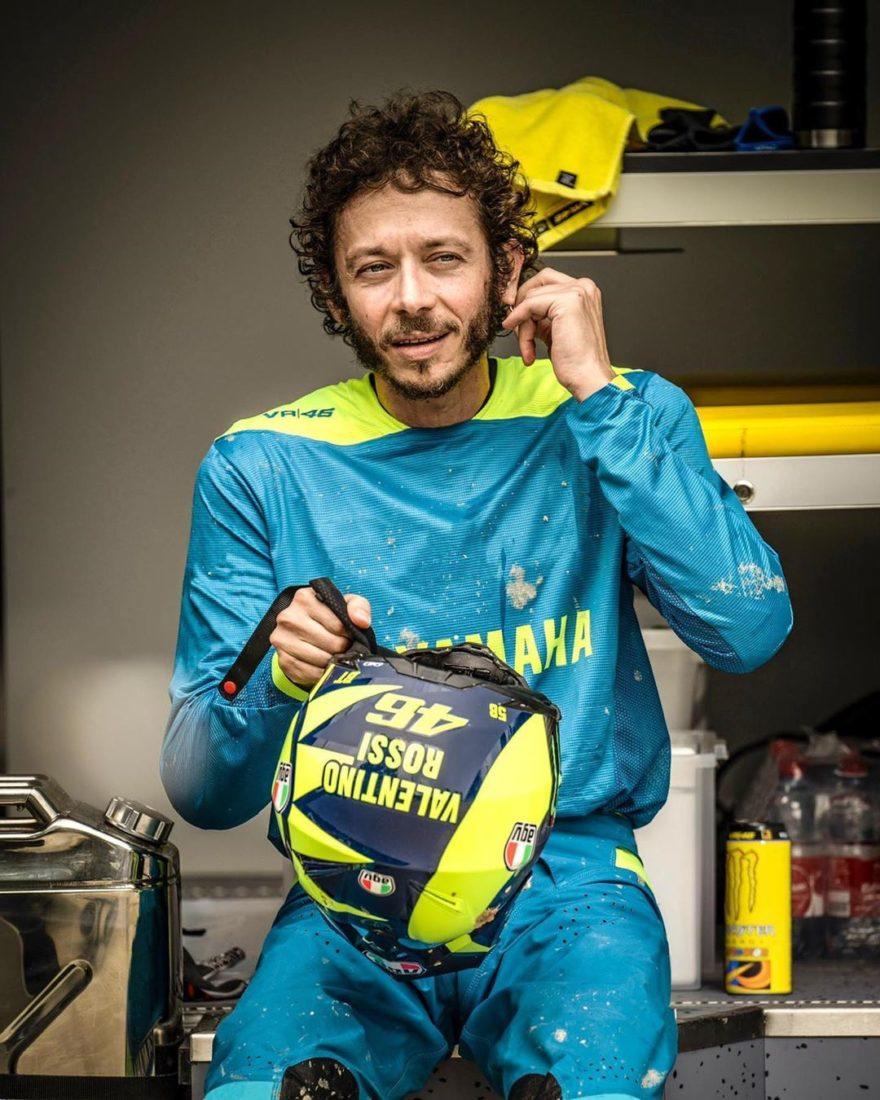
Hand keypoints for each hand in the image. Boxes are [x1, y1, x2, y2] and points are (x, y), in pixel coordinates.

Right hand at [269, 586, 371, 686]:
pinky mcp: (282, 660)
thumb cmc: (328, 617)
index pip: (338, 624)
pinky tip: (324, 666)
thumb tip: (362, 621)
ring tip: (334, 655)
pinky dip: (322, 674)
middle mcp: (288, 617)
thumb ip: (359, 606)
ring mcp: (282, 639)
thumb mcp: (346, 604)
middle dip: (342, 648)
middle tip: (342, 647)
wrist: (304, 633)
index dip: (348, 633)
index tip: (347, 634)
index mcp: (304, 598)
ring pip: (322, 659)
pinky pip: (310, 673)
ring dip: (334, 661)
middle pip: (332, 643)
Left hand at [501, 268, 614, 401]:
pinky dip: (520, 323)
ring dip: (523, 326)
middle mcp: (584, 287)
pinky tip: (525, 345)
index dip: (527, 298)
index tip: (514, 317)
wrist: (588, 378)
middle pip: (537, 284)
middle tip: (512, 324)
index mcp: (584, 292)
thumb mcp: (554, 331)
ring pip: (531, 298)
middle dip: (521, 305)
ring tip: (529, 349)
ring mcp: (577, 291)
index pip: (546, 281)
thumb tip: (517, 312)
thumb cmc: (575, 362)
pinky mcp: (567, 302)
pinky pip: (529, 305)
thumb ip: (540, 317)